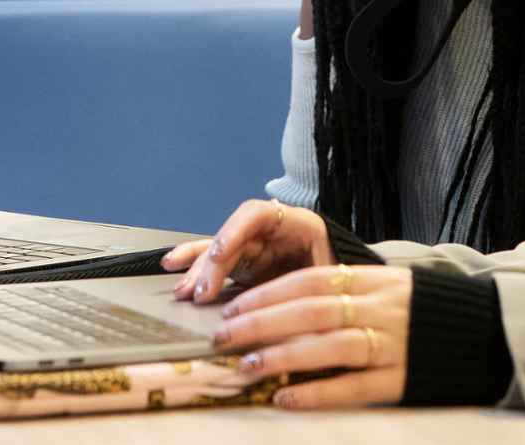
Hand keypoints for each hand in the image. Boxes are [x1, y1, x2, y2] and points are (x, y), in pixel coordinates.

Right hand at [162, 199, 334, 302]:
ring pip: (218, 252)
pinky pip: (215, 261)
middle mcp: (270, 232)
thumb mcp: (337, 278)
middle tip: (201, 294)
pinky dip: (194, 263)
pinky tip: (172, 265)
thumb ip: (315, 286)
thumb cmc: (348, 279)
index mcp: (297, 224)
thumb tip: (297, 309)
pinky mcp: (245, 265)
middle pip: (231, 238)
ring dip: (199, 271)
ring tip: (183, 291)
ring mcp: (255, 247)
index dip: (234, 232)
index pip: (257, 214)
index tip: (219, 254)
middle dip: (212, 265)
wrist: (352, 288)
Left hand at [214, 264, 410, 408]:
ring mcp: (394, 344)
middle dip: (262, 323)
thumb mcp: (389, 289)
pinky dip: (318, 393)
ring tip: (246, 367)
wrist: (486, 334)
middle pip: (312, 310)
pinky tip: (286, 399)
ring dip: (282, 357)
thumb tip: (283, 306)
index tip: (232, 306)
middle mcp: (382, 309)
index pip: (311, 280)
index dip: (268, 294)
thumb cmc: (424, 313)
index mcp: (375, 281)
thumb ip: (346, 293)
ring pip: (330, 346)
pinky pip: (354, 387)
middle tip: (223, 337)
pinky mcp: (403, 379)